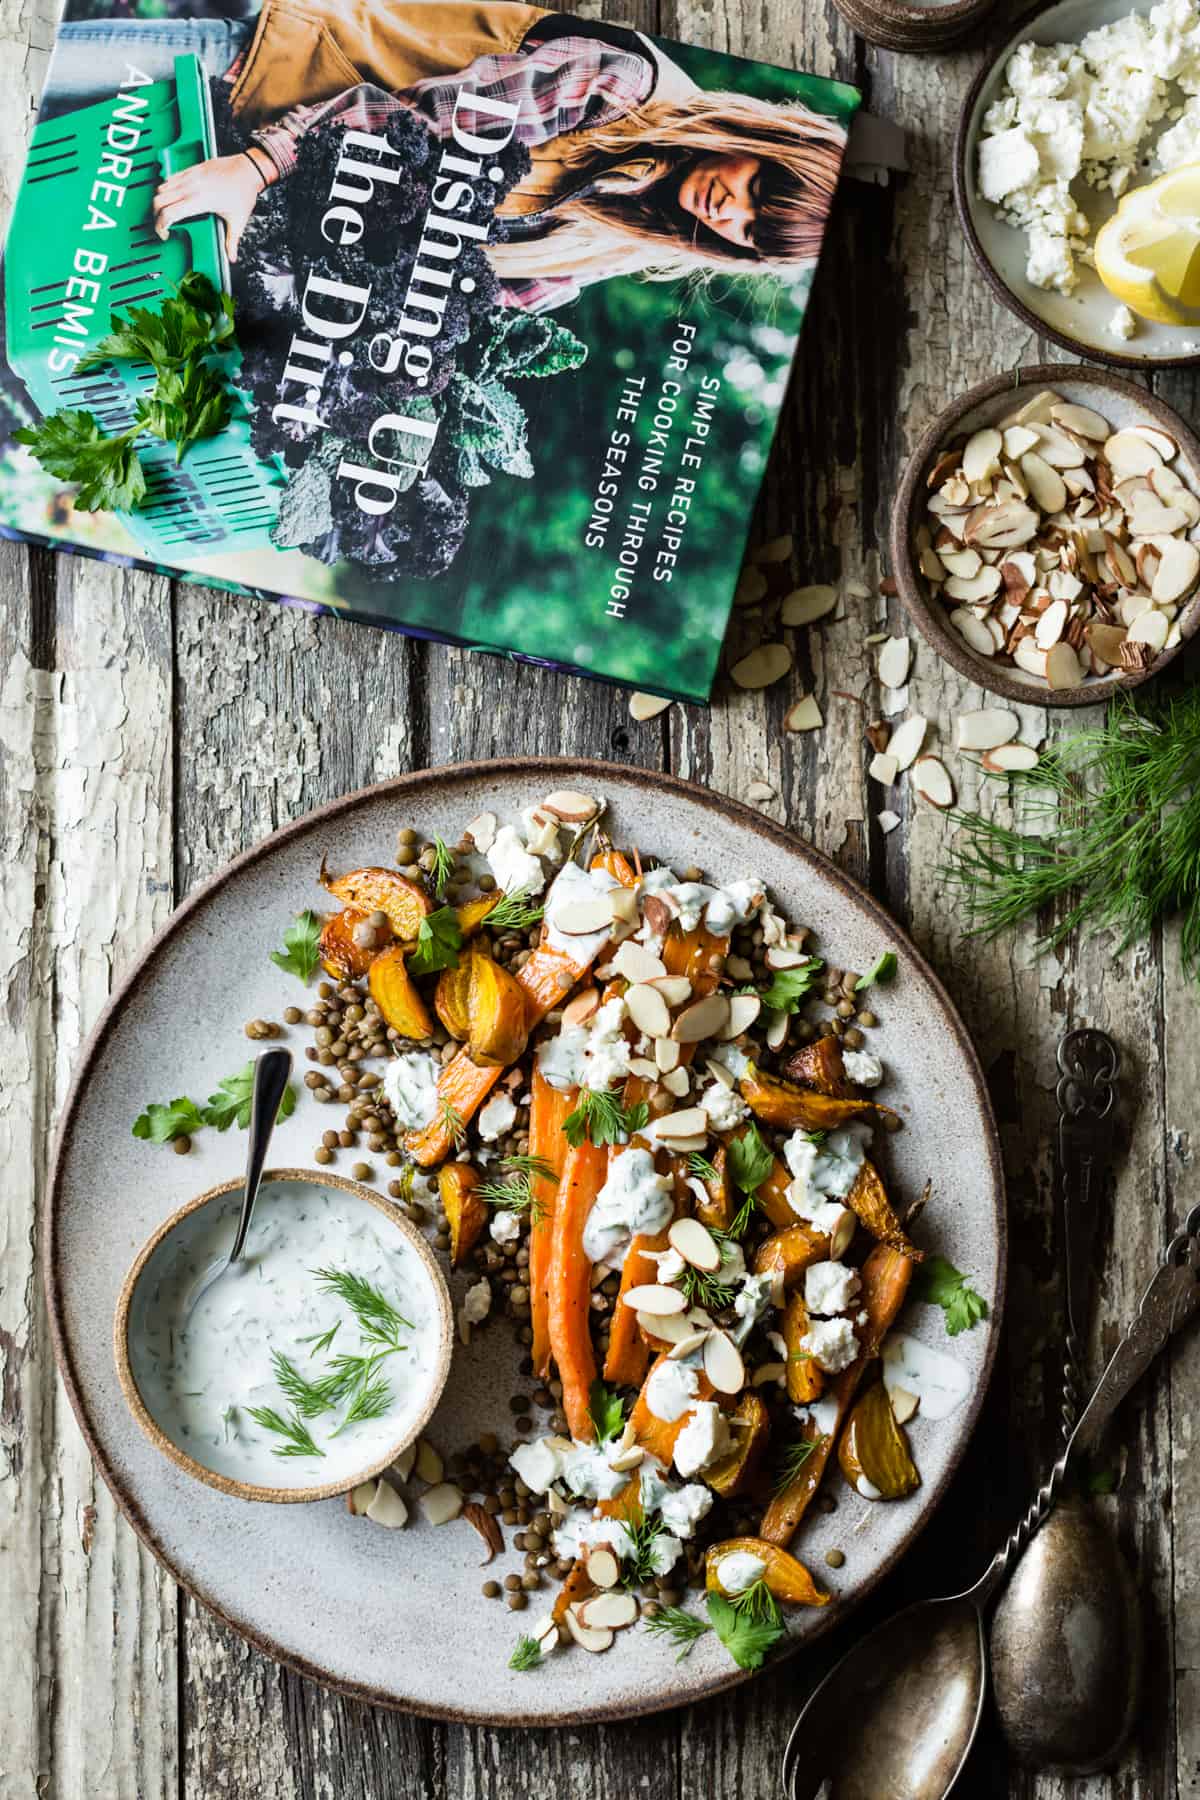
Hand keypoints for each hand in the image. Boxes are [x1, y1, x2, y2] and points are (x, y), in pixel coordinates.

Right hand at [152, 153, 268, 262]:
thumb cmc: (244, 191)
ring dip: (160, 201)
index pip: (169, 214)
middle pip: (159, 200)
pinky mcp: (191, 169)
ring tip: (167, 212)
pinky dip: (166, 189)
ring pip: (162, 188)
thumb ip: (232, 241)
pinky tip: (173, 198)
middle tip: (163, 225)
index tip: (164, 234)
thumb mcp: (238, 221)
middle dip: (156, 215)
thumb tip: (231, 257)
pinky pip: (170, 178)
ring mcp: (190, 176)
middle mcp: (190, 187)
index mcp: (199, 201)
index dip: (161, 226)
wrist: (248, 168)